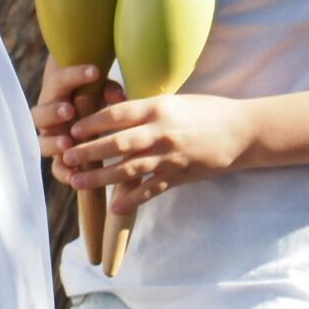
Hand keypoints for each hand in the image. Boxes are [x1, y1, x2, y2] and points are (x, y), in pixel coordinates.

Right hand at [33, 56, 123, 185]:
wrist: (84, 115)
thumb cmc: (93, 96)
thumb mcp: (102, 90)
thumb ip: (109, 90)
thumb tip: (120, 97)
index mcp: (57, 94)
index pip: (60, 81)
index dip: (75, 76)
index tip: (95, 71)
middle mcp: (48, 117)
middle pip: (39, 114)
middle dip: (53, 112)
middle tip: (69, 110)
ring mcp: (51, 139)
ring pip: (42, 142)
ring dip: (54, 143)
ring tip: (68, 143)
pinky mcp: (59, 158)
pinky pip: (56, 168)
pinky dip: (64, 172)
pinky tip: (75, 176)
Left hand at [61, 93, 255, 213]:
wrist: (242, 131)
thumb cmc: (203, 112)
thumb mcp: (171, 101)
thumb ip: (141, 108)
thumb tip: (106, 105)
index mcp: (158, 108)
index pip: (117, 114)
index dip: (92, 122)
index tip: (72, 129)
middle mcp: (162, 132)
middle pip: (118, 143)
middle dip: (89, 152)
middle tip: (66, 157)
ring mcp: (171, 156)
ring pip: (129, 169)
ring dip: (100, 178)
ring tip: (77, 182)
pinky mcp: (180, 176)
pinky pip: (151, 189)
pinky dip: (132, 199)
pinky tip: (113, 207)